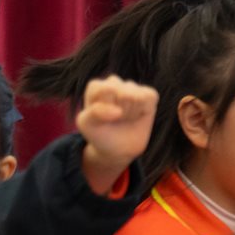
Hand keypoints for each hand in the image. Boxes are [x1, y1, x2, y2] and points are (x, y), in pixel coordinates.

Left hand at [75, 75, 157, 193]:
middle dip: (117, 109)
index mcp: (96, 88)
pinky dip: (144, 109)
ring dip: (130, 111)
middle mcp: (114, 84)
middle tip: (115, 121)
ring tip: (126, 120)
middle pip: (119, 89)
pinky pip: (149, 95)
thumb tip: (115, 110)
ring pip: (134, 93)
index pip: (100, 88)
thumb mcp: (86, 125)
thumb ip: (94, 113)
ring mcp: (132, 89)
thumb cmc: (98, 135)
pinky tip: (138, 117)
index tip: (101, 120)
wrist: (116, 150)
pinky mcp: (148, 96)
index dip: (101, 107)